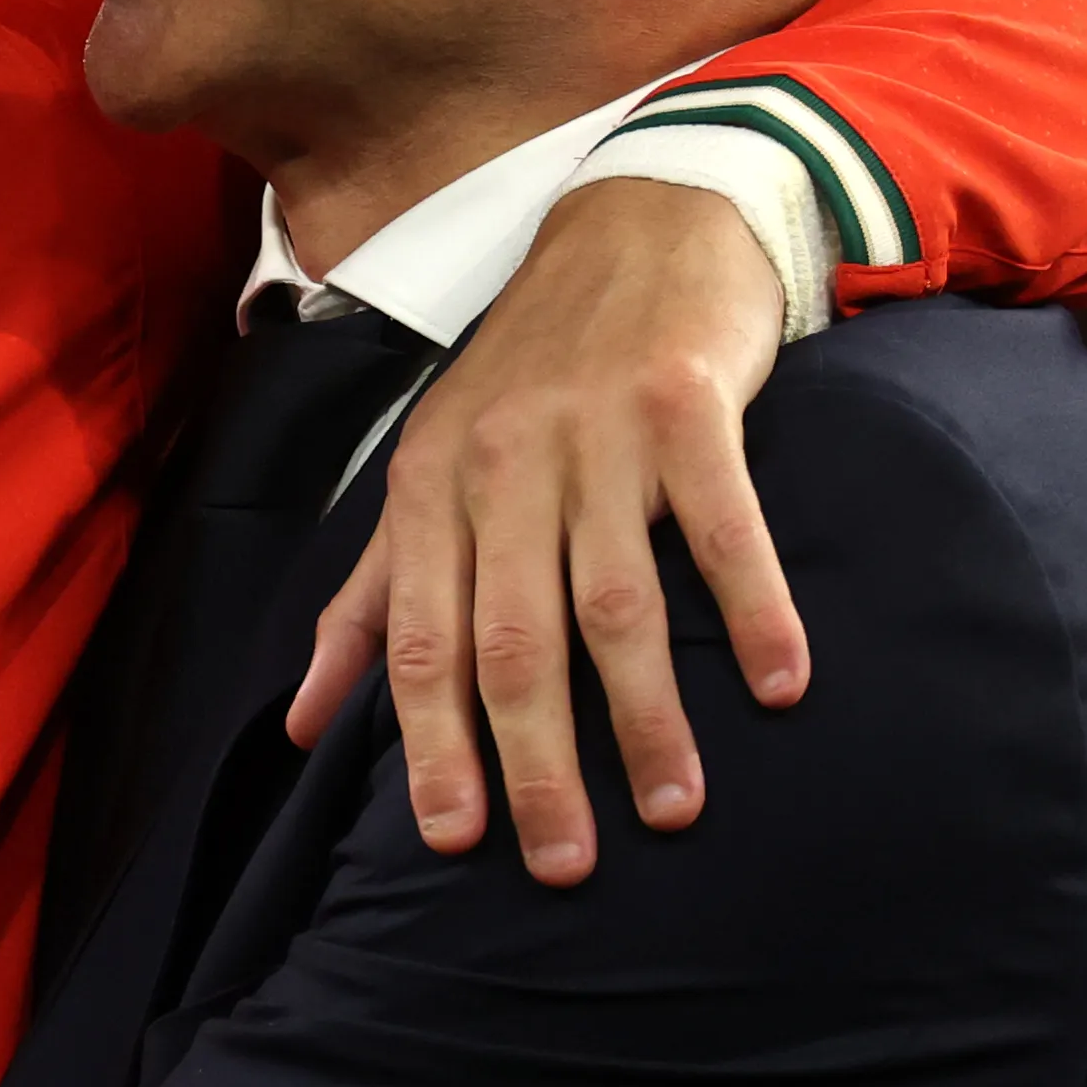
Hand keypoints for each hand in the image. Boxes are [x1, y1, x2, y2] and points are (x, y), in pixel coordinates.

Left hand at [284, 178, 804, 883]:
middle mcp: (503, 460)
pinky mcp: (688, 404)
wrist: (640, 220)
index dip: (433, 744)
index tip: (456, 842)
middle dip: (534, 763)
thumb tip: (303, 726)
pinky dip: (754, 609)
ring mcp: (597, 431)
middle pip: (512, 639)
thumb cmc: (530, 370)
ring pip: (615, 601)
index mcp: (430, 483)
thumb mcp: (432, 466)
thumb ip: (371, 596)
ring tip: (673, 808)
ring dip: (645, 717)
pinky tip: (783, 686)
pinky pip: (722, 526)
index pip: (420, 637)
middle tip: (565, 865)